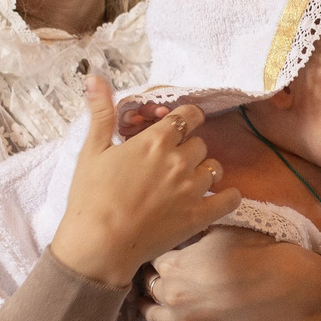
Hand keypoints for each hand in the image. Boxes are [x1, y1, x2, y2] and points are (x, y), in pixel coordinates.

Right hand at [49, 76, 233, 287]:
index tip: (180, 127)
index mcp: (155, 141)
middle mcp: (179, 160)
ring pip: (214, 168)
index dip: (186, 120)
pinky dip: (228, 196)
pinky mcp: (200, 216)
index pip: (188, 116)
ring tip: (187, 183)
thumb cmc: (90, 197)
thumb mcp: (92, 150)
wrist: (98, 244)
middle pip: (200, 143)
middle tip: (171, 163)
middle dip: (188, 149)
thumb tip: (94, 76)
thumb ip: (101, 112)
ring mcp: (192, 189)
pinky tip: (218, 198)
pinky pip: (230, 199)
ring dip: (203, 172)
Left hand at [144, 227, 320, 320]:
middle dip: (151, 279)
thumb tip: (189, 233)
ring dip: (148, 310)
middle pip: (151, 286)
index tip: (163, 253)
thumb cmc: (254, 252)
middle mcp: (173, 293)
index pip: (157, 259)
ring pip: (155, 317)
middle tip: (154, 275)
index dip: (160, 254)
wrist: (279, 283)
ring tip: (146, 305)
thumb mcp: (220, 231)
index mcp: (175, 264)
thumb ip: (197, 237)